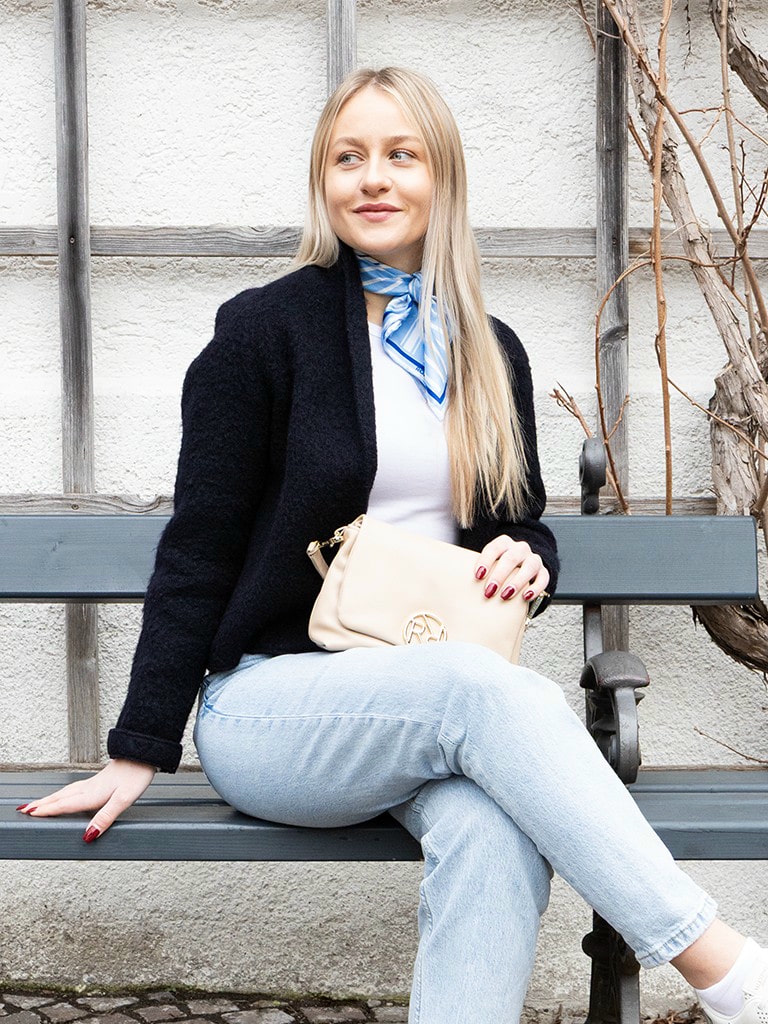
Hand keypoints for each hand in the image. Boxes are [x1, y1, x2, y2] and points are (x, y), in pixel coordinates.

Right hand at [16, 758, 156, 842]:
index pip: (64, 804)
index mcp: (91, 794)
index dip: (47, 810)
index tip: (29, 814)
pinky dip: (62, 794)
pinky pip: (73, 789)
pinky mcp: (99, 780)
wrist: (143, 754)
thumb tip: (88, 835)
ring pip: (65, 792)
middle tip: (24, 810)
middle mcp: (88, 788)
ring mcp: (92, 783)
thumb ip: (105, 817)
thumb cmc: (136, 775)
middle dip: (42, 804)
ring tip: (37, 804)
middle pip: (60, 798)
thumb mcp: (123, 800)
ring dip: (50, 798)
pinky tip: (65, 795)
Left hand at [473, 535, 549, 604]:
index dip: (486, 561)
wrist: (520, 567)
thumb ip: (479, 569)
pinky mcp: (543, 571)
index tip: (478, 575)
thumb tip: (458, 580)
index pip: (495, 548)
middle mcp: (520, 548)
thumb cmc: (498, 569)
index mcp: (504, 543)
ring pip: (530, 566)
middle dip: (500, 575)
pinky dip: (536, 588)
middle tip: (489, 591)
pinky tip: (526, 597)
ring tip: (506, 595)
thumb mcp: (489, 564)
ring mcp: (533, 559)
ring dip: (517, 581)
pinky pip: (544, 578)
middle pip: (511, 557)